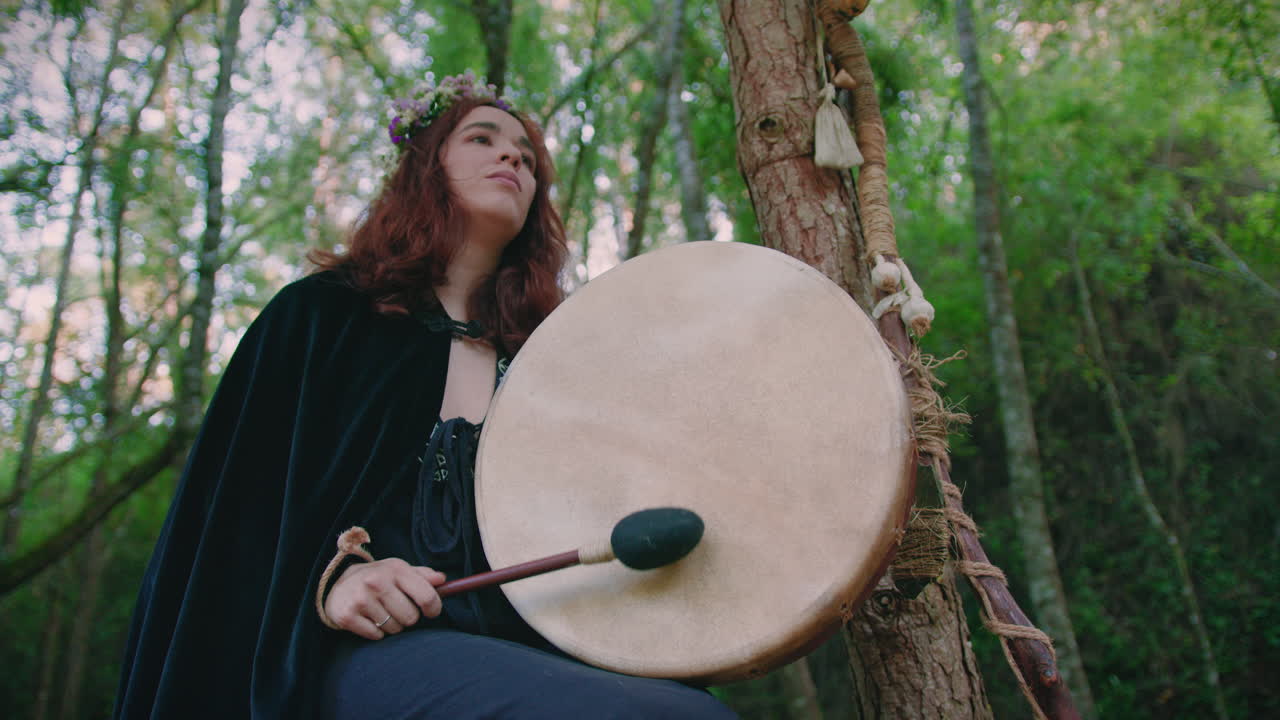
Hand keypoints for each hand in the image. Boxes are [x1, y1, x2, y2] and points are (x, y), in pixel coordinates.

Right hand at [323, 558, 445, 639]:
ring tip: (381, 612)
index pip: (426, 596)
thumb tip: (442, 580)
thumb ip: (422, 575)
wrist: (337, 584)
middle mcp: (377, 582)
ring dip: (392, 625)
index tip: (431, 612)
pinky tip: (369, 619)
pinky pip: (377, 636)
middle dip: (409, 617)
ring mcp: (361, 600)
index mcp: (395, 569)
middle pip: (411, 618)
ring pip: (395, 628)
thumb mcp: (397, 570)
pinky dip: (376, 632)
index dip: (434, 608)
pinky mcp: (348, 616)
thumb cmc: (376, 578)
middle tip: (398, 609)